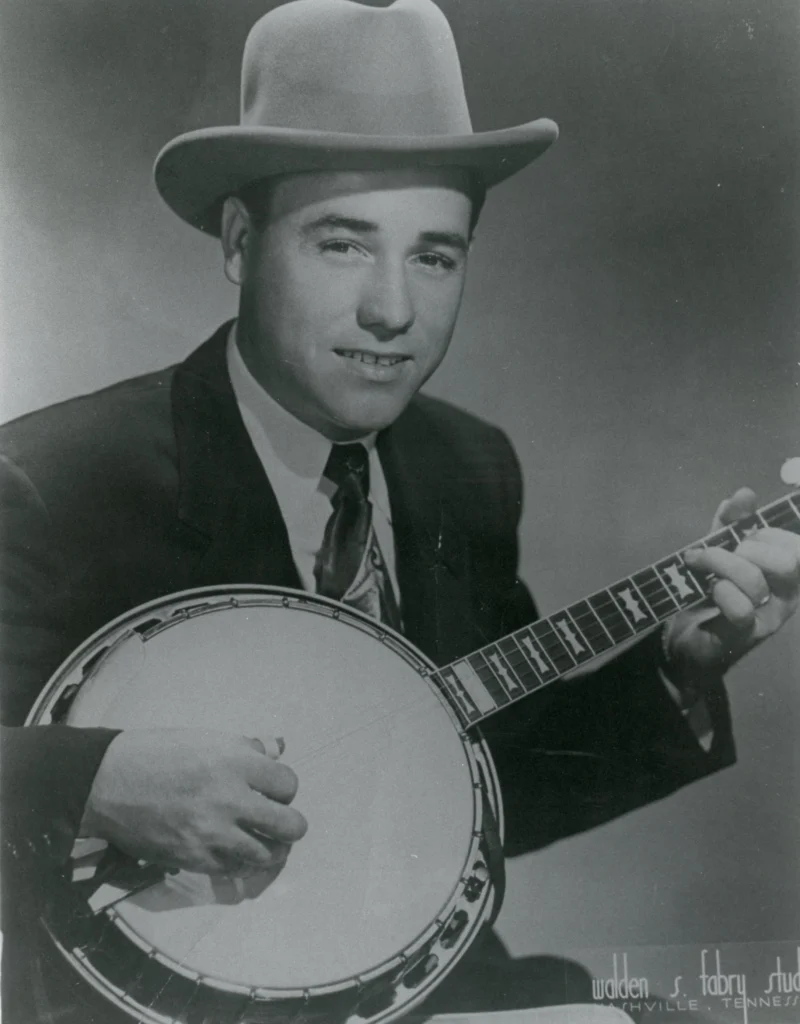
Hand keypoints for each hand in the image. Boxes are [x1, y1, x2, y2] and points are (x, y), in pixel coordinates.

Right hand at [80, 730, 307, 875]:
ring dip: (271, 848)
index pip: (288, 784)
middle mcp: (231, 799)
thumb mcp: (206, 739)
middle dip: (291, 825)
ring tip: (265, 841)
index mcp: (235, 762)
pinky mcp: (195, 859)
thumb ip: (247, 748)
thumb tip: (278, 748)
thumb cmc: (158, 752)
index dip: (284, 788)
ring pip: (267, 854)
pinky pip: (235, 868)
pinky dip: (240, 861)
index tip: (274, 790)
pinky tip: (235, 850)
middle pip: (290, 826)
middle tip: (281, 822)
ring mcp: (214, 833)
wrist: (108, 783)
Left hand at [665, 487, 799, 682]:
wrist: (682, 638)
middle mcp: (787, 595)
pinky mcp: (745, 635)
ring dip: (720, 563)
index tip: (740, 536)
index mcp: (786, 573)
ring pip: (756, 580)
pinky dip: (719, 592)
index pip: (796, 545)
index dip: (766, 531)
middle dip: (749, 547)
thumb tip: (745, 494)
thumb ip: (731, 523)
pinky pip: (740, 608)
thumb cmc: (708, 591)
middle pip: (789, 560)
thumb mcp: (719, 550)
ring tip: (700, 564)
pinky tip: (709, 591)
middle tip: (723, 553)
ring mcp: (769, 617)